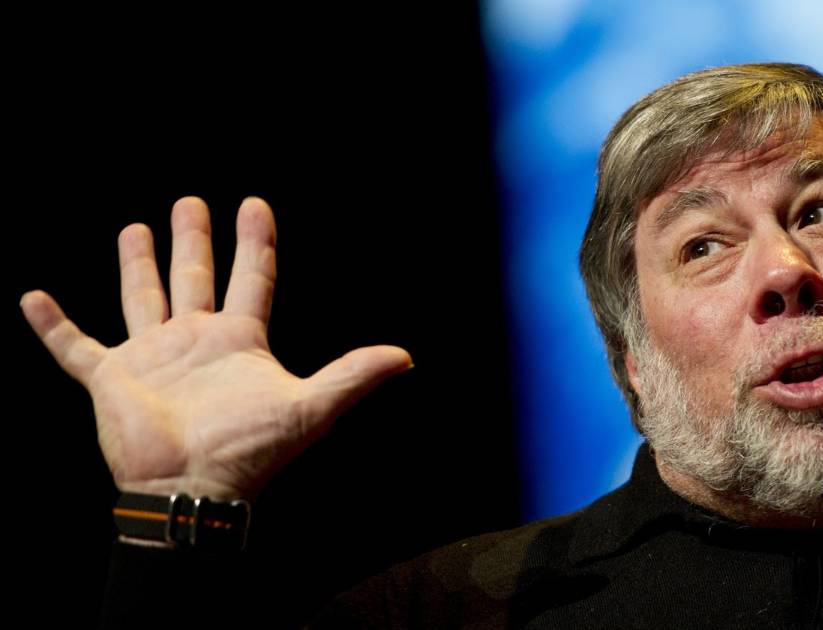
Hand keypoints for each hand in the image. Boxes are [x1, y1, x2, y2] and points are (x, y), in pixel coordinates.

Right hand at [20, 197, 412, 500]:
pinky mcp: (110, 379)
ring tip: (134, 227)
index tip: (255, 205)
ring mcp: (151, 357)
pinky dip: (52, 325)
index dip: (256, 243)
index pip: (253, 279)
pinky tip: (33, 297)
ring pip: (141, 297)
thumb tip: (406, 356)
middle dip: (193, 240)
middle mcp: (195, 340)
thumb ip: (354, 376)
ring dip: (136, 264)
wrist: (193, 489)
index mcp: (239, 340)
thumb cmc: (250, 451)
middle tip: (191, 202)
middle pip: (195, 277)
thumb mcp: (311, 407)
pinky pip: (74, 346)